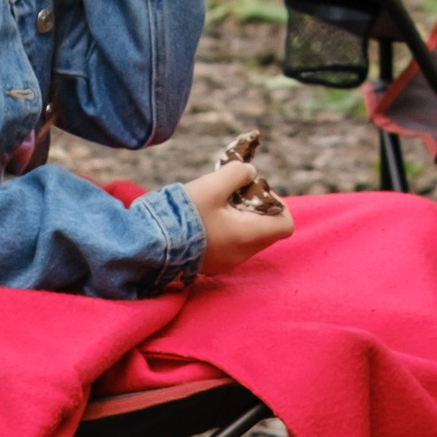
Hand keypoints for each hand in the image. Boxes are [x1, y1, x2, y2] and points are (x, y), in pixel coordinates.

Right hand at [186, 131, 292, 275]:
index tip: (255, 191)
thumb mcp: (212, 185)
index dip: (277, 204)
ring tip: (219, 203)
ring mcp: (227, 262)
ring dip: (242, 219)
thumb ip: (237, 174)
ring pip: (249, 239)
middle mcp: (242, 254)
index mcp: (248, 236)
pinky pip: (232, 246)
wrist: (150, 242)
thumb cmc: (183, 213)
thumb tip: (250, 172)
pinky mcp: (213, 264)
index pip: (285, 225)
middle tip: (235, 193)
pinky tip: (208, 218)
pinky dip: (229, 230)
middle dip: (258, 209)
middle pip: (268, 231)